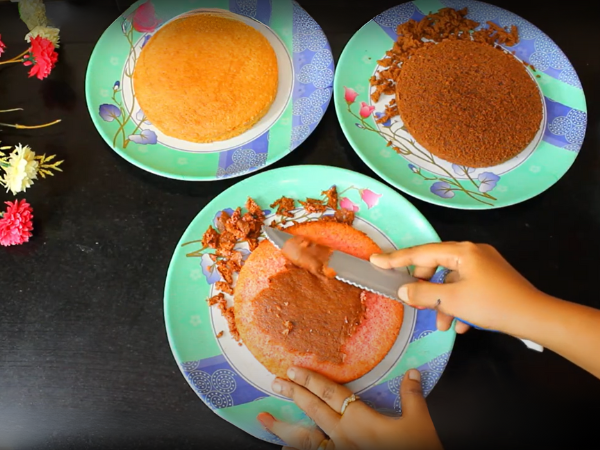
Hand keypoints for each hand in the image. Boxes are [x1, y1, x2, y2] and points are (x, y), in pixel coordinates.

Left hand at [257, 367, 442, 449]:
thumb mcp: (419, 422)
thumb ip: (412, 396)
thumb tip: (413, 373)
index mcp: (360, 421)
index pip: (330, 394)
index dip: (311, 380)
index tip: (293, 369)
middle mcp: (344, 436)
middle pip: (313, 410)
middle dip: (293, 394)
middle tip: (275, 382)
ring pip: (305, 438)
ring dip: (283, 427)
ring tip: (264, 419)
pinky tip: (285, 447)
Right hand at [370, 242, 544, 335]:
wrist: (535, 317)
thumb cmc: (492, 305)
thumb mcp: (452, 301)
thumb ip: (423, 294)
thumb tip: (404, 291)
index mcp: (462, 251)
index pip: (421, 252)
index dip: (396, 259)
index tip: (376, 261)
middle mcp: (473, 252)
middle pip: (437, 265)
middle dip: (426, 287)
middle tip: (416, 303)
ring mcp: (485, 264)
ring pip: (452, 280)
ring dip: (443, 301)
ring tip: (442, 324)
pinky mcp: (493, 278)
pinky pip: (467, 287)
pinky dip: (460, 303)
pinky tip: (462, 324)